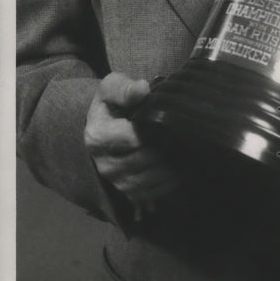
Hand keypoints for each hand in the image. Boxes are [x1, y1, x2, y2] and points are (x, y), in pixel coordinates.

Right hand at [84, 72, 179, 208]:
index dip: (153, 130)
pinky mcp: (128, 192)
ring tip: (181, 151)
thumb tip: (142, 89)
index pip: (133, 139)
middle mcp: (104, 163)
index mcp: (98, 136)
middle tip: (181, 135)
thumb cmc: (113, 103)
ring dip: (168, 167)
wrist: (107, 124)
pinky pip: (152, 193)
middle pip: (143, 160)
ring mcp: (116, 181)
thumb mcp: (113, 87)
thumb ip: (124, 88)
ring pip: (149, 179)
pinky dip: (167, 182)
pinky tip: (177, 167)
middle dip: (164, 148)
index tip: (166, 120)